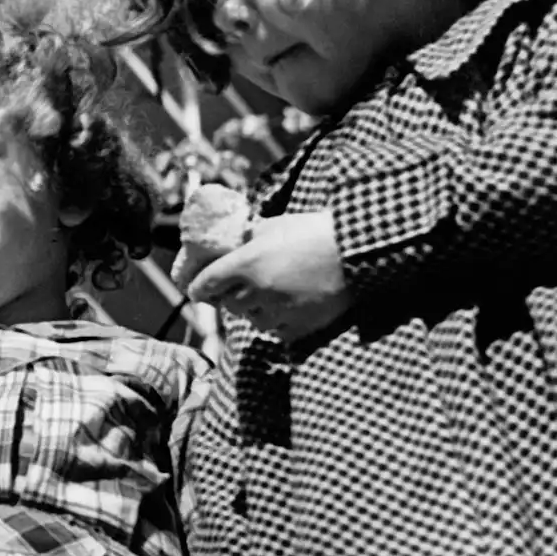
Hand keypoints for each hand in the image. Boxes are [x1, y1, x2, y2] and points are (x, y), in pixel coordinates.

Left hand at [185, 211, 351, 342]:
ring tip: (269, 295)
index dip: (197, 287)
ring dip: (254, 310)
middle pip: (228, 304)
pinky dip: (277, 322)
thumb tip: (234, 242)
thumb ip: (249, 237)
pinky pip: (277, 331)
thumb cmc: (316, 230)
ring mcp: (279, 311)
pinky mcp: (301, 326)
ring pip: (252, 320)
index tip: (197, 289)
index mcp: (245, 263)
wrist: (359, 248)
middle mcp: (257, 291)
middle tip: (239, 287)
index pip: (204, 285)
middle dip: (230, 296)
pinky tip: (287, 307)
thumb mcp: (275, 224)